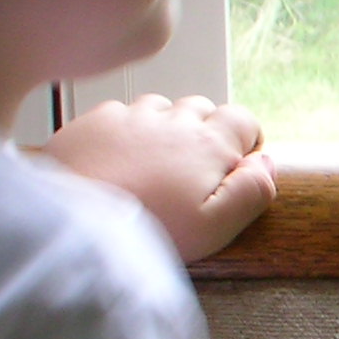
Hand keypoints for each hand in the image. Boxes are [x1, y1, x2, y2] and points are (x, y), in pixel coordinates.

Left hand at [40, 95, 276, 262]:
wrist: (71, 222)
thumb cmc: (147, 229)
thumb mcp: (215, 227)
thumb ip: (252, 192)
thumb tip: (267, 164)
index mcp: (208, 143)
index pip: (244, 119)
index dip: (245, 141)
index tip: (235, 166)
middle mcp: (173, 119)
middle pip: (202, 109)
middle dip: (205, 133)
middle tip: (191, 172)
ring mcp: (130, 116)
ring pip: (161, 108)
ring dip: (165, 129)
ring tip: (153, 166)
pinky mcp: (93, 122)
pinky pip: (120, 114)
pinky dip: (126, 131)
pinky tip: (117, 161)